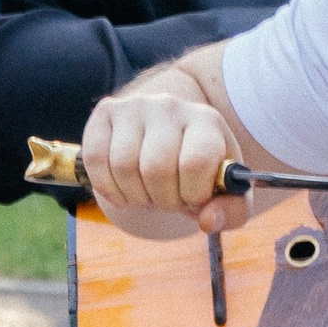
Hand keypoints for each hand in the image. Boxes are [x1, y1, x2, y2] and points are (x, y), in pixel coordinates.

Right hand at [80, 67, 250, 242]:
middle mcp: (171, 106)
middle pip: (156, 168)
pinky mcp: (106, 112)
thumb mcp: (225, 192)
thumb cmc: (200, 170)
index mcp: (207, 122)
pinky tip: (123, 191)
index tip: (194, 199)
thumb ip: (231, 211)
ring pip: (124, 166)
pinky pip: (96, 158)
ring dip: (136, 196)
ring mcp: (136, 106)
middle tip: (169, 200)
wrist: (171, 136)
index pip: (195, 162)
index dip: (193, 194)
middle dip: (163, 200)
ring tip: (149, 193)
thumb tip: (208, 220)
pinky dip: (107, 187)